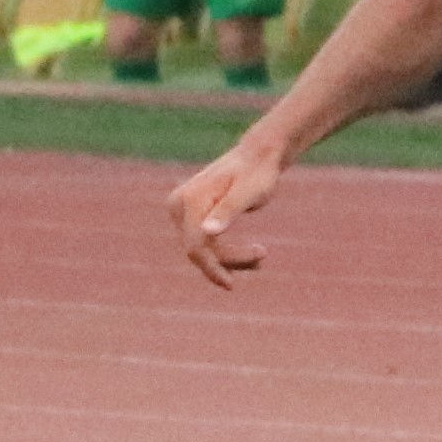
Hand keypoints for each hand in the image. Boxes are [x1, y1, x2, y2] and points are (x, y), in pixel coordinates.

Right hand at [169, 128, 290, 283]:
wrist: (257, 156)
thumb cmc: (257, 174)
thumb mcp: (248, 193)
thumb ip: (227, 211)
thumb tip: (207, 232)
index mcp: (189, 200)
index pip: (195, 247)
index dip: (211, 269)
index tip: (230, 285)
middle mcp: (178, 204)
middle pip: (198, 250)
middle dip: (229, 260)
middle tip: (263, 255)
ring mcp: (181, 210)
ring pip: (201, 250)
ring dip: (230, 258)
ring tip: (261, 254)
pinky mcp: (189, 215)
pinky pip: (204, 243)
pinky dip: (226, 252)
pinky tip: (252, 254)